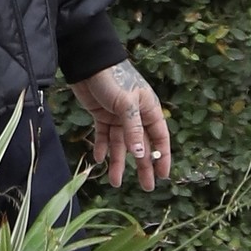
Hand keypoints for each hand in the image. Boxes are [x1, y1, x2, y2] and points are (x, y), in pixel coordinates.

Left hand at [69, 60, 170, 190]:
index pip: (159, 137)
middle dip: (142, 166)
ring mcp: (118, 116)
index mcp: (148, 109)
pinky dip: (101, 147)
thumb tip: (140, 155)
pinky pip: (104, 135)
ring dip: (118, 161)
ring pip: (120, 144)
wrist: (88, 63)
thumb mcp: (126, 103)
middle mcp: (135, 115)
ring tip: (114, 182)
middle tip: (146, 187)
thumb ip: (133, 129)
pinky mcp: (101, 115)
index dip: (162, 156)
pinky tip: (99, 158)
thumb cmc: (113, 78)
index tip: (163, 175)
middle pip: (140, 145)